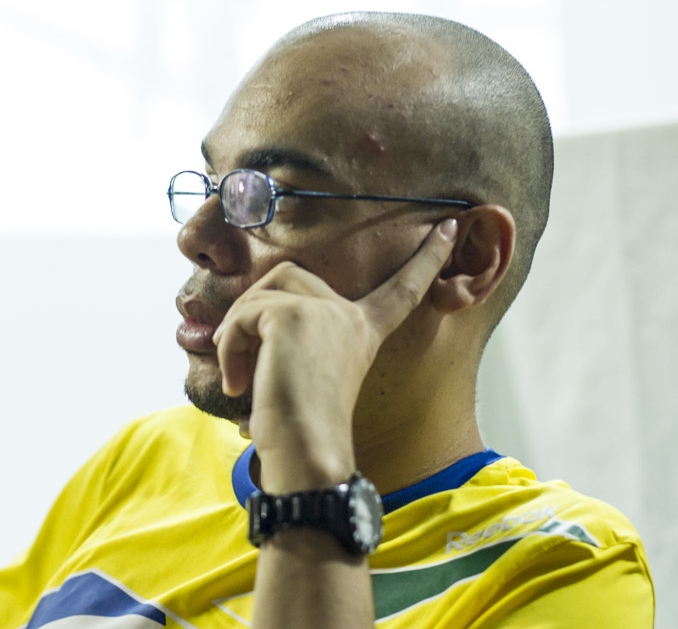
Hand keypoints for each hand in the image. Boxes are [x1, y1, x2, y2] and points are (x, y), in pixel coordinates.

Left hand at [213, 219, 456, 491]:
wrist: (303, 451)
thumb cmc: (298, 428)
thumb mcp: (304, 372)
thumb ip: (292, 339)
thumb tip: (228, 327)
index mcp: (363, 331)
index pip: (401, 288)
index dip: (426, 259)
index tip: (450, 225)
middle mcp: (349, 316)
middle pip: (287, 275)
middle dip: (252, 310)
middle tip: (240, 357)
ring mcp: (322, 311)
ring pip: (259, 294)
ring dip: (235, 334)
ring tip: (241, 377)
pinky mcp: (291, 315)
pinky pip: (243, 315)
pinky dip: (229, 347)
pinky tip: (239, 383)